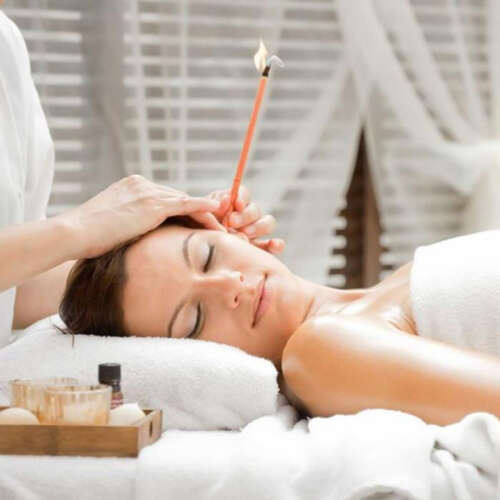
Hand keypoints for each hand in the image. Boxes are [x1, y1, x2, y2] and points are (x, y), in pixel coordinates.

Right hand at [59, 175, 221, 258]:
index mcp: (131, 187)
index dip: (182, 213)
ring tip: (220, 227)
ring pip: (184, 202)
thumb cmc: (86, 236)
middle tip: (215, 226)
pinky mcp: (153, 204)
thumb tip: (136, 238)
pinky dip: (202, 207)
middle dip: (196, 213)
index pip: (164, 199)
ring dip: (204, 215)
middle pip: (177, 198)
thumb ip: (129, 224)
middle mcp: (141, 184)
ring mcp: (148, 192)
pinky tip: (217, 211)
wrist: (74, 232)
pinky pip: (185, 205)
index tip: (194, 225)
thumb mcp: (111, 225)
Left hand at [205, 185, 284, 254]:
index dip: (242, 197)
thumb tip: (226, 200)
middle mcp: (247, 216)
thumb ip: (215, 208)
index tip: (236, 204)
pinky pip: (274, 244)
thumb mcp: (203, 219)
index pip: (243, 193)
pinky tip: (273, 245)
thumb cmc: (199, 233)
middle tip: (232, 223)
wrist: (197, 255)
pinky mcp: (261, 249)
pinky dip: (276, 243)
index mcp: (232, 204)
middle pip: (255, 209)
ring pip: (267, 223)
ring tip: (246, 235)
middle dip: (245, 215)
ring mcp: (256, 232)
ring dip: (258, 227)